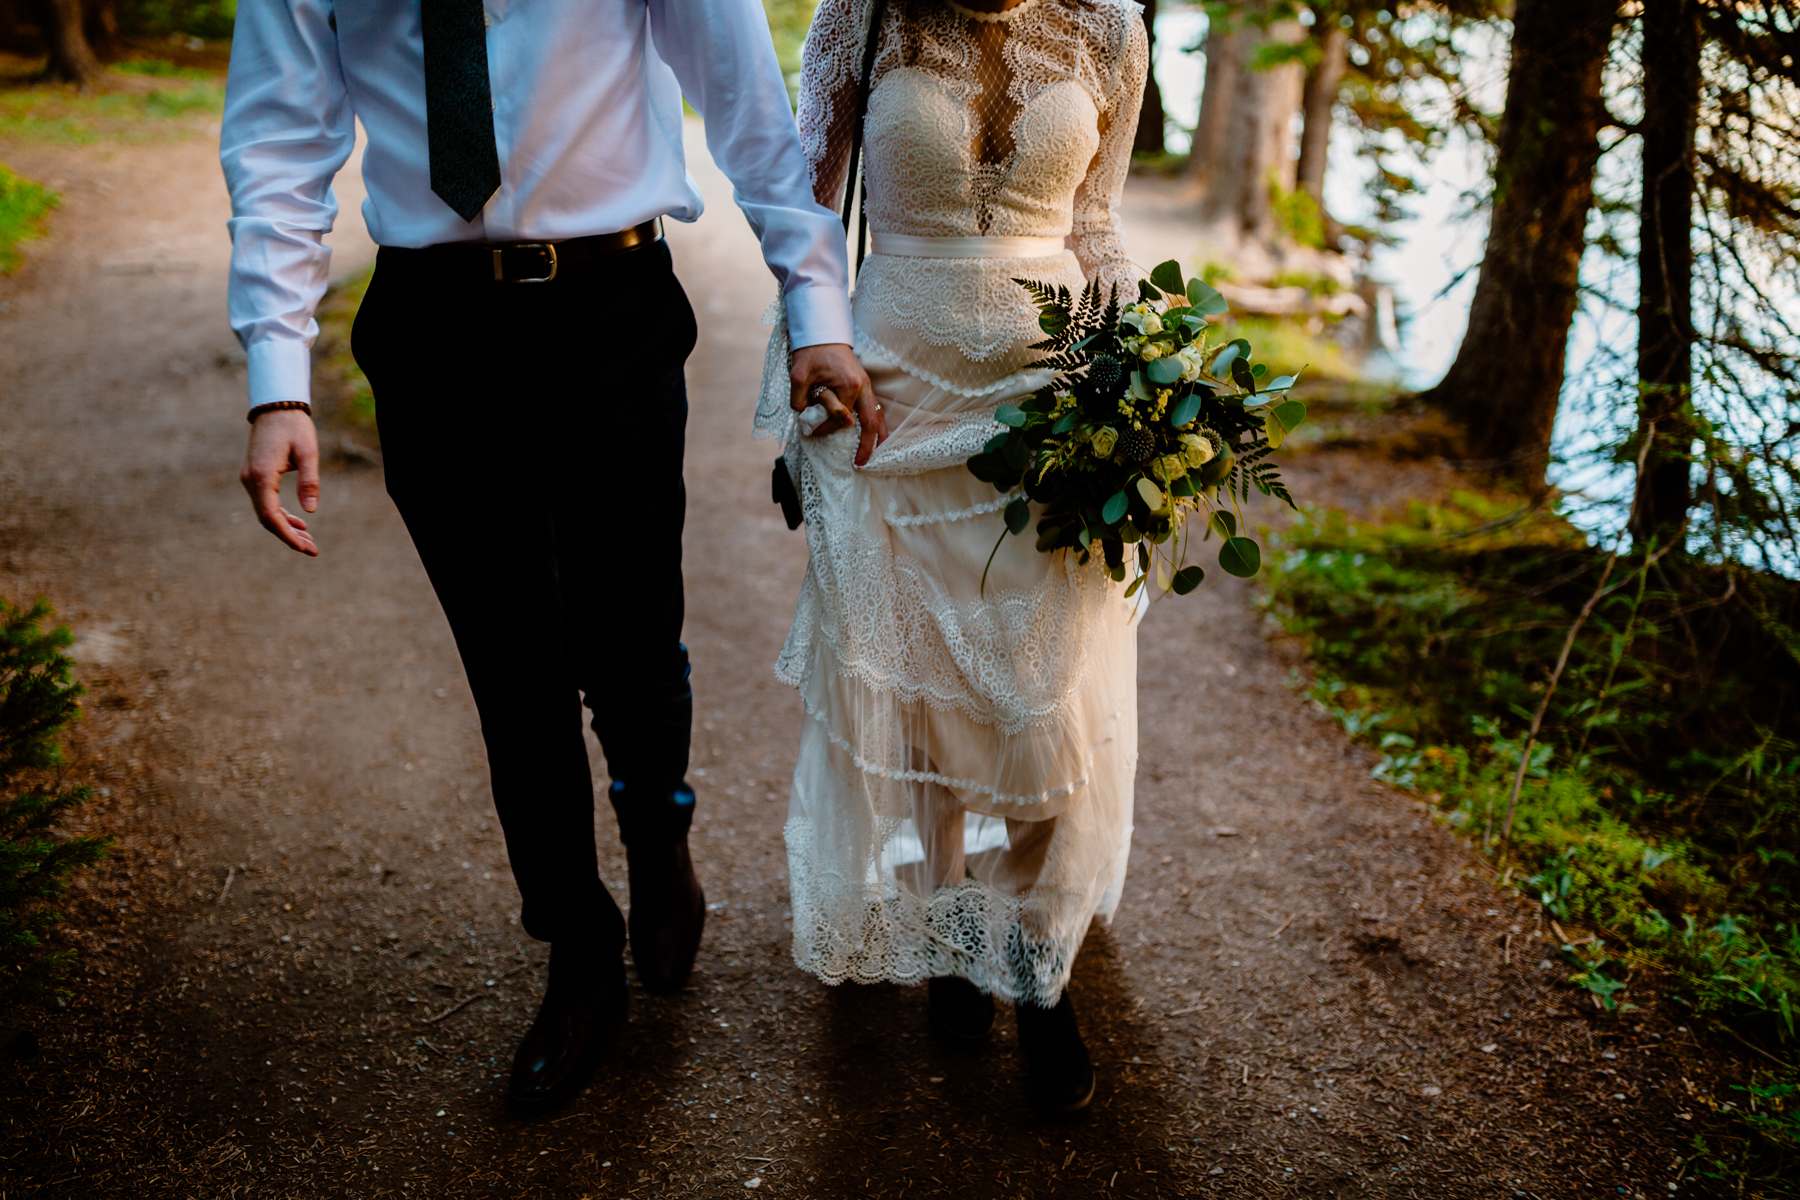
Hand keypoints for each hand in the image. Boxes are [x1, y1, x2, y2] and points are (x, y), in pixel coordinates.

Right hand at [240, 408, 320, 556]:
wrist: (276, 406)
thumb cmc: (294, 427)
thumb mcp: (308, 452)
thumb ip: (309, 481)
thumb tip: (310, 512)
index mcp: (261, 476)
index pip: (270, 516)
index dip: (287, 535)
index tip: (306, 548)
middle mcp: (250, 480)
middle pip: (267, 518)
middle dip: (289, 536)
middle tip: (313, 550)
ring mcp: (250, 478)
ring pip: (266, 512)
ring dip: (286, 527)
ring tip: (309, 541)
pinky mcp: (255, 476)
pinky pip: (266, 502)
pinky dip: (281, 515)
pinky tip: (299, 523)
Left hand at [790, 342, 887, 467]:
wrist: (823, 334)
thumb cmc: (811, 352)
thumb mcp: (799, 375)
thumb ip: (800, 398)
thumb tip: (805, 417)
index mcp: (849, 385)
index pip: (839, 418)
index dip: (826, 428)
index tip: (811, 431)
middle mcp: (863, 387)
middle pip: (871, 422)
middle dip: (867, 445)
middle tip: (860, 463)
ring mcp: (867, 386)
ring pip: (877, 416)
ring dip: (878, 436)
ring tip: (875, 455)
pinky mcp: (865, 386)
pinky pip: (875, 409)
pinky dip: (877, 424)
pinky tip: (877, 437)